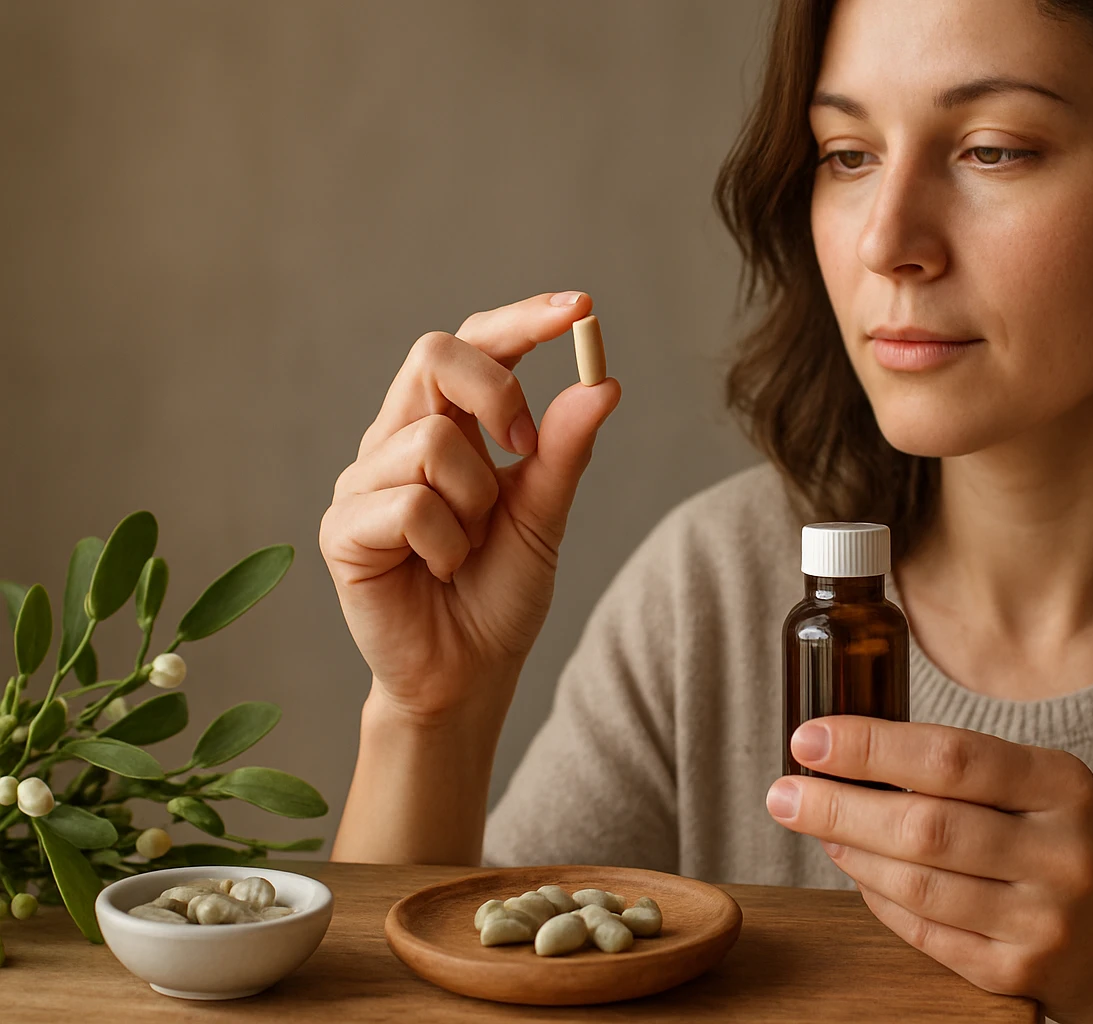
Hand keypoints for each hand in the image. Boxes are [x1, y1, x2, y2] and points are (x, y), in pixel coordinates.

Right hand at [319, 292, 620, 721]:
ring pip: (432, 440)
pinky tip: (440, 571)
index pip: (473, 344)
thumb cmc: (500, 593)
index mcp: (447, 425)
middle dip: (498, 393)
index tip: (581, 309)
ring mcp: (364, 480)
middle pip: (435, 353)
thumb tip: (603, 383)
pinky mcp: (343, 528)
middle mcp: (397, 438)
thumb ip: (565, 451)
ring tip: (469, 547)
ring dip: (476, 500)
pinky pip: (409, 503)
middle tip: (525, 450)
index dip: (523, 319)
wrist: (467, 676)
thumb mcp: (544, 516)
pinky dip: (446, 543)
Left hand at [766, 717, 1092, 1022]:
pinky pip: (924, 930)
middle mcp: (1061, 853)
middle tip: (784, 792)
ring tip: (812, 824)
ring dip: (850, 851)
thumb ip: (962, 770)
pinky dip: (877, 896)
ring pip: (918, 883)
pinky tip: (854, 867)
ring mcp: (1042, 920)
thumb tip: (846, 747)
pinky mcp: (1016, 973)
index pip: (953, 757)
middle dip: (839, 806)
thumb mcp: (1039, 791)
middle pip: (926, 826)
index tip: (809, 739)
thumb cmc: (1058, 847)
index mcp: (1063, 786)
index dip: (871, 747)